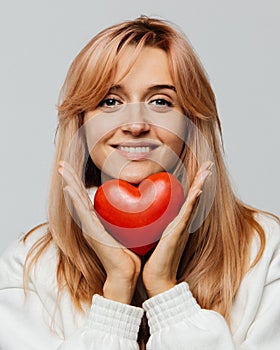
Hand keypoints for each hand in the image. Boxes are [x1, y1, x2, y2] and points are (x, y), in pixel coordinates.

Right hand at [58, 161, 140, 303]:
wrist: (126, 274)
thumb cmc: (130, 254)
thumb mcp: (128, 230)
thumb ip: (129, 217)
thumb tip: (142, 203)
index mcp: (96, 222)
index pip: (85, 198)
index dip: (78, 183)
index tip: (74, 169)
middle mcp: (89, 224)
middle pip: (76, 196)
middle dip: (70, 179)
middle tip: (63, 164)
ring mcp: (88, 228)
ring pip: (76, 201)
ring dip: (69, 184)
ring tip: (63, 170)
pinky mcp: (91, 233)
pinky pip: (81, 213)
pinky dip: (74, 200)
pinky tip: (69, 189)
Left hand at [142, 161, 212, 297]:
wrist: (157, 278)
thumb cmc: (153, 259)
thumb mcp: (151, 236)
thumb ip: (149, 224)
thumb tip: (137, 213)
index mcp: (176, 222)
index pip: (186, 199)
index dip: (193, 184)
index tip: (197, 169)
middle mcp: (182, 223)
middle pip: (195, 197)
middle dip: (202, 180)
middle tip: (208, 164)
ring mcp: (182, 227)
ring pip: (194, 202)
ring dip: (201, 185)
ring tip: (207, 170)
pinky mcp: (178, 233)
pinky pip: (187, 214)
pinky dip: (193, 202)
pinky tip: (198, 190)